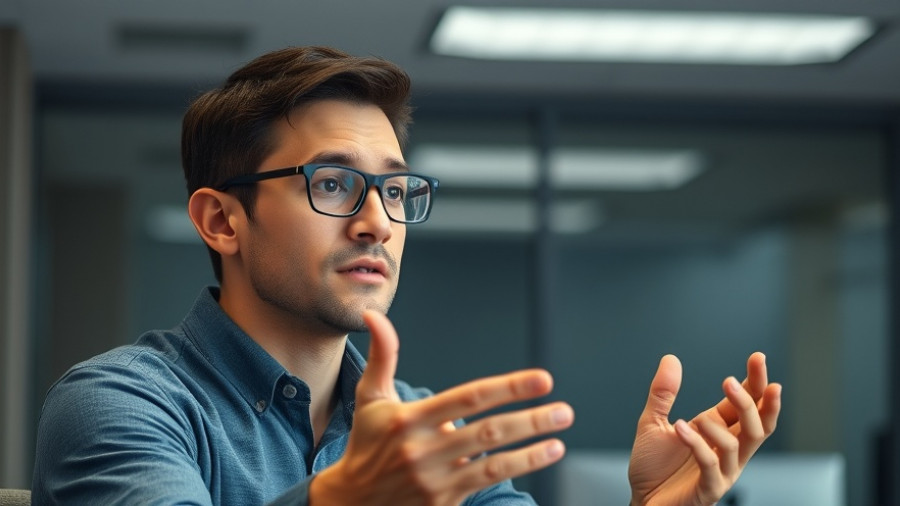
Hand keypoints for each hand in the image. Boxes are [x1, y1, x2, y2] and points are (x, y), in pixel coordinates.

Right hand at [310, 310, 573, 505]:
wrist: (351, 503)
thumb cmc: (367, 443)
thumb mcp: (370, 398)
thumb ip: (382, 356)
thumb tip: (375, 316)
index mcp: (409, 419)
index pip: (468, 398)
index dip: (508, 388)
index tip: (542, 380)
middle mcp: (423, 450)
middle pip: (488, 432)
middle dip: (530, 420)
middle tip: (564, 411)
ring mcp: (434, 480)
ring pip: (493, 463)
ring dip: (531, 449)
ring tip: (559, 436)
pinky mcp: (442, 504)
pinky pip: (486, 483)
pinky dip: (518, 468)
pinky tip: (543, 455)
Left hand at [628, 352, 781, 505]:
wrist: (642, 501)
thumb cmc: (652, 467)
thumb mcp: (652, 422)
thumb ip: (662, 393)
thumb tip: (670, 358)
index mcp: (717, 429)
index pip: (747, 403)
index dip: (755, 382)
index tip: (758, 358)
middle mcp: (726, 449)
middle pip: (757, 424)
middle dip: (752, 401)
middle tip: (730, 382)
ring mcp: (722, 471)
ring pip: (742, 445)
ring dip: (720, 428)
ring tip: (698, 419)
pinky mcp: (710, 489)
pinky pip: (712, 466)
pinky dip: (698, 445)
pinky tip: (680, 429)